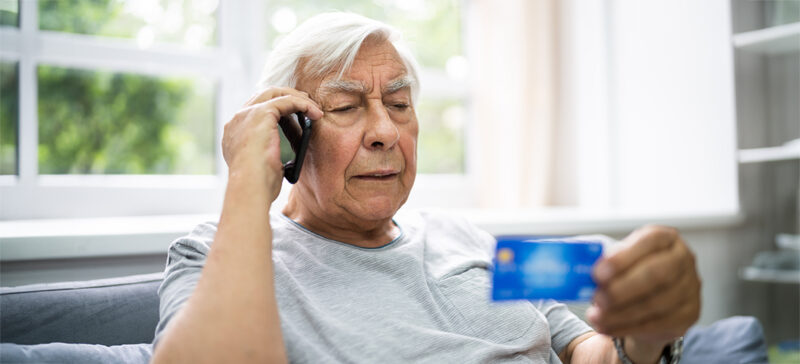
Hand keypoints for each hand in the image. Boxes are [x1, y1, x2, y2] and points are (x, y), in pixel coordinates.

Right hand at [222, 87, 322, 200]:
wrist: (249, 188)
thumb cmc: (258, 187)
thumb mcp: (263, 167)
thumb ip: (269, 157)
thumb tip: (286, 161)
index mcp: (234, 133)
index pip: (254, 111)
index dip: (275, 109)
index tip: (293, 115)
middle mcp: (238, 120)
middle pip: (263, 96)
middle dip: (286, 97)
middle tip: (306, 104)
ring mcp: (247, 115)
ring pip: (275, 94)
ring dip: (297, 98)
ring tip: (314, 108)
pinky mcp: (261, 114)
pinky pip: (287, 100)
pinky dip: (303, 104)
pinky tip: (316, 113)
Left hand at [587, 225, 700, 359]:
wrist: (648, 301)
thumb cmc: (627, 272)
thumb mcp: (615, 259)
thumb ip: (598, 258)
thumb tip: (569, 262)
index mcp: (664, 237)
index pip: (649, 241)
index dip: (623, 257)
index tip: (598, 273)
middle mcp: (683, 259)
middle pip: (657, 274)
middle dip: (623, 288)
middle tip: (597, 298)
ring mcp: (690, 287)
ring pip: (656, 303)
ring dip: (621, 313)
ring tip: (595, 317)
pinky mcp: (689, 313)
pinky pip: (658, 324)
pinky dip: (627, 327)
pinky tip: (606, 327)